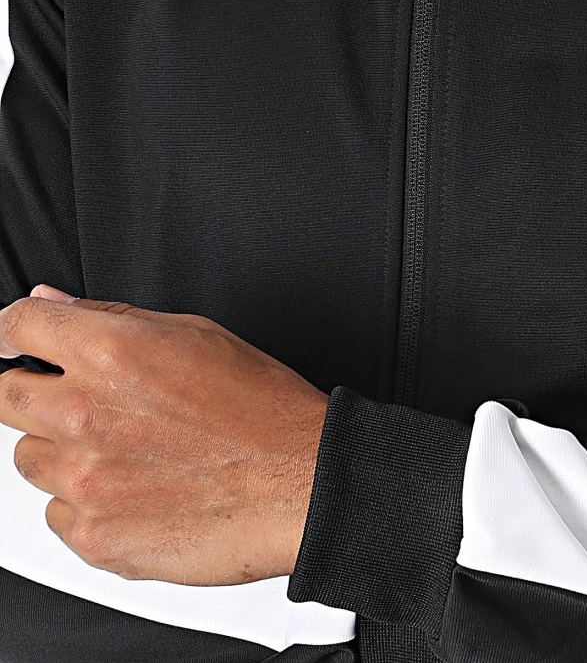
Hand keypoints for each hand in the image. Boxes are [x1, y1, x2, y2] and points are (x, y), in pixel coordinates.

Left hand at [0, 286, 329, 585]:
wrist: (301, 483)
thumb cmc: (263, 409)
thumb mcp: (198, 336)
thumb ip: (114, 320)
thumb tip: (55, 306)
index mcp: (112, 353)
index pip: (18, 328)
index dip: (15, 330)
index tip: (17, 339)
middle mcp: (85, 414)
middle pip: (6, 397)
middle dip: (34, 391)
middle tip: (86, 401)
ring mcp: (84, 480)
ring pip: (31, 460)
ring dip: (65, 452)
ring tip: (131, 450)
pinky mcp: (93, 536)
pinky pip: (58, 514)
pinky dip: (88, 502)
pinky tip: (140, 488)